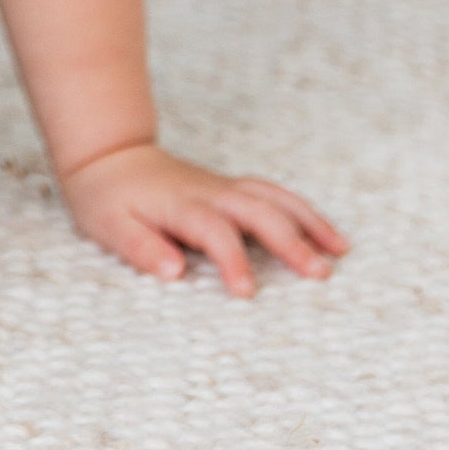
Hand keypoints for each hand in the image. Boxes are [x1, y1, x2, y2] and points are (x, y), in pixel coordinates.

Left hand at [59, 140, 347, 296]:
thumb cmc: (108, 199)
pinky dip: (304, 213)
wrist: (110, 156)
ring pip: (275, 198)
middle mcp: (210, 193)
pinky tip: (327, 235)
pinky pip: (275, 197)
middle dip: (291, 242)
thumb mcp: (109, 226)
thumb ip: (140, 248)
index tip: (247, 293)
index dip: (231, 260)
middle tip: (319, 274)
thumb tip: (173, 271)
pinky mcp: (233, 190)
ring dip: (309, 222)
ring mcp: (225, 188)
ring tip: (340, 251)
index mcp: (180, 205)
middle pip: (258, 211)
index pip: (213, 232)